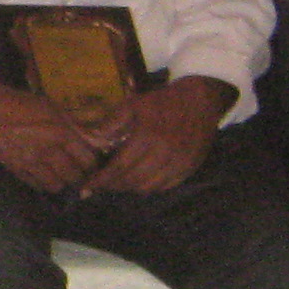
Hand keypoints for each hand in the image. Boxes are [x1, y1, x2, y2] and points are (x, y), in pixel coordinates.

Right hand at [0, 72, 103, 195]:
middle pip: (74, 176)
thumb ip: (70, 123)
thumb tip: (89, 137)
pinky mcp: (15, 169)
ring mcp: (30, 163)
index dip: (93, 163)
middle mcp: (48, 151)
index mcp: (60, 132)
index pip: (87, 159)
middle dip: (80, 175)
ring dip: (62, 182)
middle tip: (80, 171)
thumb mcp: (48, 106)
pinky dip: (43, 183)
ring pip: (56, 185)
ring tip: (61, 176)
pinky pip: (36, 185)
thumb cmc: (16, 102)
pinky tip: (43, 176)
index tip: (92, 162)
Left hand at [77, 78, 227, 196]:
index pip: (120, 166)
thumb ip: (112, 122)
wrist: (200, 100)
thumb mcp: (134, 104)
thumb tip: (92, 139)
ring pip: (149, 187)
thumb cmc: (163, 101)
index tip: (87, 187)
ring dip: (131, 188)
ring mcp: (180, 163)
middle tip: (101, 185)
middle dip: (114, 185)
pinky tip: (140, 181)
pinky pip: (166, 186)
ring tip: (119, 182)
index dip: (102, 179)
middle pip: (133, 180)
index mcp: (148, 136)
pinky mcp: (190, 168)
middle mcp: (165, 153)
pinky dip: (150, 187)